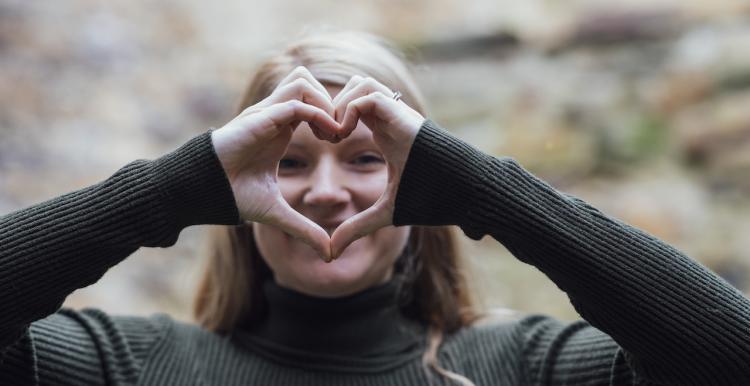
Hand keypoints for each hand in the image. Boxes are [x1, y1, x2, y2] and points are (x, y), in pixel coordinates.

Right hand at [211, 66, 339, 261]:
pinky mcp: (259, 119)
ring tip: (333, 133)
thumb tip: (328, 255)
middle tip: (340, 132)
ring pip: (302, 82)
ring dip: (324, 103)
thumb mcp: (277, 213)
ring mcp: (265, 114)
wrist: (200, 192)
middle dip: (331, 101)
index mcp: (279, 129)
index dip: (330, 114)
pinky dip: (316, 114)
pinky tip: (326, 138)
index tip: (341, 140)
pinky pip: (294, 103)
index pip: (309, 101)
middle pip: (307, 82)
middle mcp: (273, 116)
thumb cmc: (232, 196)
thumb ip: (304, 229)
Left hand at [330, 75, 425, 258]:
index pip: (354, 107)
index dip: (333, 119)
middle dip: (333, 105)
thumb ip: (357, 226)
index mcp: (386, 133)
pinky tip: (344, 135)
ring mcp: (398, 113)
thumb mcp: (386, 212)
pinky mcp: (402, 115)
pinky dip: (350, 110)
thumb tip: (332, 252)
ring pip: (360, 84)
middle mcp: (391, 118)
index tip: (325, 143)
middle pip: (355, 87)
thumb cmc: (433, 198)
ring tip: (335, 134)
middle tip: (325, 134)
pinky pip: (368, 95)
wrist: (465, 190)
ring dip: (341, 104)